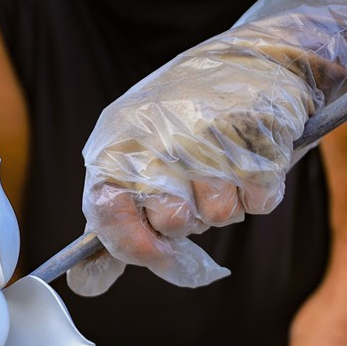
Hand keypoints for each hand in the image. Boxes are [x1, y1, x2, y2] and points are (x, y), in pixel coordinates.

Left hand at [73, 0, 346, 291]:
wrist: (252, 58)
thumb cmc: (182, 124)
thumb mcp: (132, 161)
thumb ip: (114, 224)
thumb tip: (86, 287)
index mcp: (117, 140)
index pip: (105, 208)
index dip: (129, 244)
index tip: (154, 255)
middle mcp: (156, 134)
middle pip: (172, 221)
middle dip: (189, 220)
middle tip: (194, 191)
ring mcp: (209, 131)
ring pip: (220, 215)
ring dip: (227, 204)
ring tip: (224, 167)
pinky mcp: (258, 132)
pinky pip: (260, 201)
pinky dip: (260, 192)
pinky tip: (252, 159)